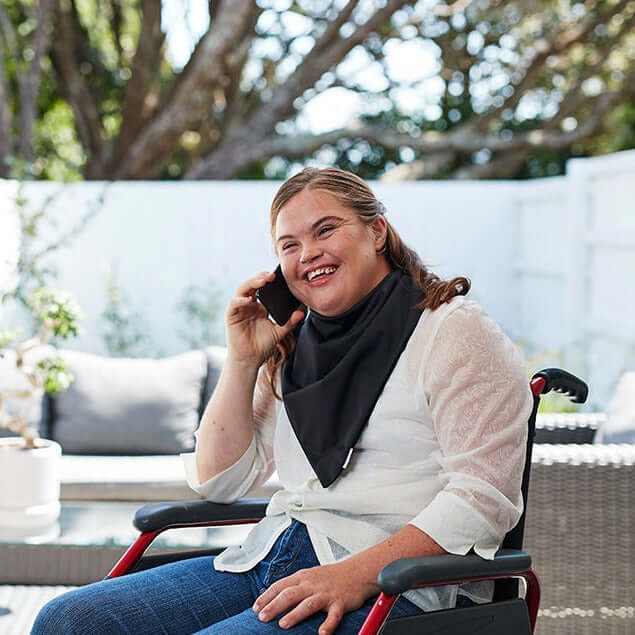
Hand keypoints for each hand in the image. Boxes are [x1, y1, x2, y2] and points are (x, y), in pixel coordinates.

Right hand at [225, 272, 303, 366]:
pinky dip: (240, 300)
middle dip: (261, 278)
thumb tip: (302, 313)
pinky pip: (234, 304)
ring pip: (242, 290)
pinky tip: (249, 299)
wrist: (250, 359)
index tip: (280, 277)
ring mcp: (239, 309)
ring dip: (251, 283)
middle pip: (252, 285)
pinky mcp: (231, 316)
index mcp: (260, 306)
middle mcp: (249, 305)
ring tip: (262, 281)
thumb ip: (290, 322)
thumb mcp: (279, 332)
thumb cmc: (262, 346)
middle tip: (272, 275)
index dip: (269, 281)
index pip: (263, 288)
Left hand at [252, 561, 377, 633]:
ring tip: (283, 624)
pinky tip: (321, 633)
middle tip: (262, 617)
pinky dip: (328, 624)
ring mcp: (326, 594)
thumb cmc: (331, 576)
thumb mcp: (310, 575)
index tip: (256, 608)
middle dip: (274, 606)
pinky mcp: (340, 603)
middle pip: (290, 594)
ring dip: (294, 614)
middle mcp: (312, 584)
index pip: (280, 585)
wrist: (356, 571)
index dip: (266, 596)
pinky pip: (333, 615)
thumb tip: (274, 596)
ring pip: (308, 604)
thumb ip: (294, 585)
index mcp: (303, 577)